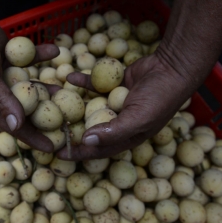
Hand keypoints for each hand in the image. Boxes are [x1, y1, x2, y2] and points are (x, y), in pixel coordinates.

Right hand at [0, 13, 59, 151]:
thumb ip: (2, 99)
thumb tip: (18, 125)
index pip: (13, 127)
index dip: (32, 138)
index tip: (52, 148)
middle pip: (26, 109)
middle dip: (45, 116)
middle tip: (67, 122)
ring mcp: (6, 75)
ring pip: (32, 86)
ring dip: (48, 87)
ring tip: (66, 90)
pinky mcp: (12, 59)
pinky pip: (31, 61)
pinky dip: (43, 56)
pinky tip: (56, 51)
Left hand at [56, 48, 197, 160]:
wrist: (173, 68)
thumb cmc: (159, 98)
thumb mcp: (138, 119)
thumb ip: (113, 132)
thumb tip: (86, 141)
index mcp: (126, 136)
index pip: (98, 149)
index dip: (79, 153)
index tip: (58, 154)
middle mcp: (118, 122)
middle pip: (89, 130)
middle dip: (70, 130)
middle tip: (48, 129)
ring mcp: (114, 103)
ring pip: (88, 107)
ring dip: (72, 104)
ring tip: (53, 102)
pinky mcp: (112, 85)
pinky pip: (93, 86)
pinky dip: (82, 82)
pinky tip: (69, 76)